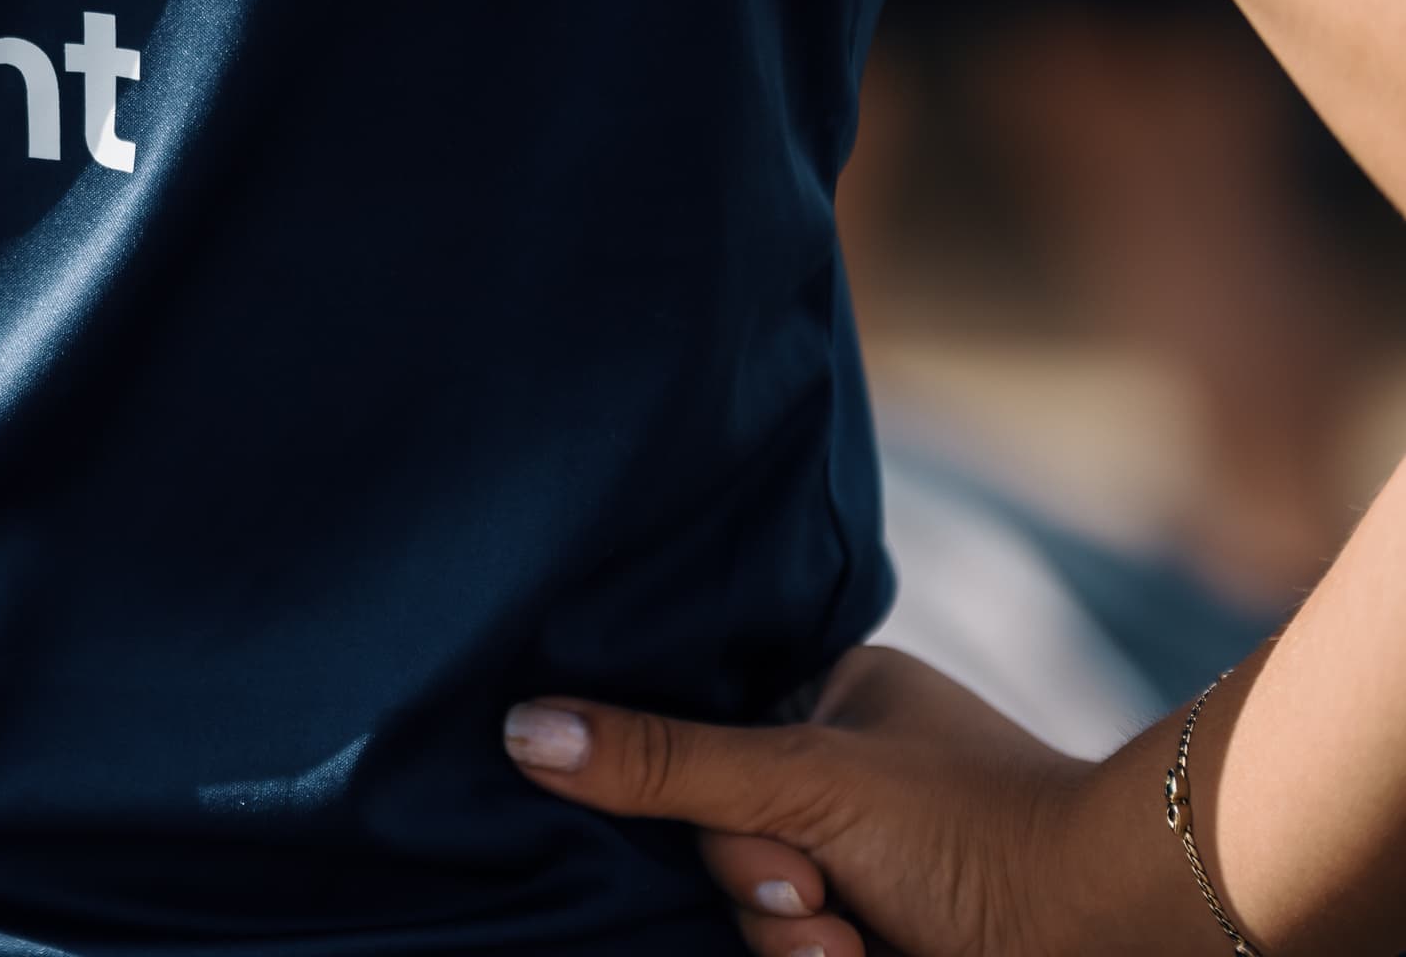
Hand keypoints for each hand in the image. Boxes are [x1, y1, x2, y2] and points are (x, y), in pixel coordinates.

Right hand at [501, 647, 1120, 956]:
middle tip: (819, 903)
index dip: (704, 808)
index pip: (700, 752)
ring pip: (759, 920)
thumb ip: (660, 761)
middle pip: (722, 848)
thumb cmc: (976, 825)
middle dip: (762, 892)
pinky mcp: (886, 939)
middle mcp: (850, 783)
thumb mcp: (800, 779)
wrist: (1120, 930)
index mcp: (835, 705)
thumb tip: (518, 727)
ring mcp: (874, 870)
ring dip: (792, 948)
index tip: (762, 841)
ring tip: (856, 950)